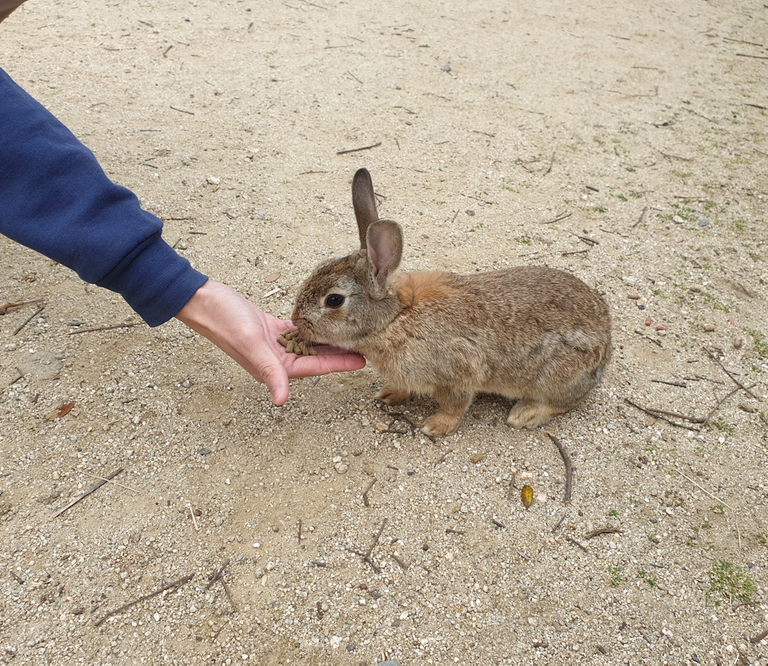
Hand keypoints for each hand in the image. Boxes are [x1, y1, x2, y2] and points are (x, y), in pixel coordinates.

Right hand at [175, 279, 365, 404]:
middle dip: (339, 353)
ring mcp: (274, 345)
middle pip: (316, 357)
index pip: (315, 367)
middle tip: (365, 345)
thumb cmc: (225, 322)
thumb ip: (270, 372)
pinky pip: (297, 332)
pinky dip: (312, 329)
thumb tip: (281, 400)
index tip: (362, 361)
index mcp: (275, 367)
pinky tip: (326, 324)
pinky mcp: (271, 330)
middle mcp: (277, 359)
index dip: (339, 364)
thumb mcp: (251, 344)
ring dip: (328, 341)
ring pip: (309, 345)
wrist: (204, 301)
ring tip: (351, 335)